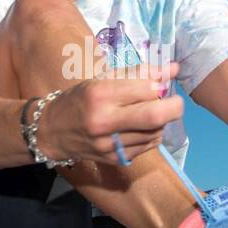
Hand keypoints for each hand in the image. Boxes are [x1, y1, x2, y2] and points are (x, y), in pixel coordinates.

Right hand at [34, 62, 182, 165]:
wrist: (52, 132)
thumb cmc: (79, 100)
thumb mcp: (102, 79)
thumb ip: (139, 74)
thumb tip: (173, 69)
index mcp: (100, 95)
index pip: (144, 89)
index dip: (160, 84)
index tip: (162, 82)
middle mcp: (104, 121)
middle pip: (154, 116)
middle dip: (174, 107)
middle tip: (175, 102)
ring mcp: (111, 144)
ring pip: (155, 132)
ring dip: (162, 121)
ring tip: (152, 112)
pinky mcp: (116, 159)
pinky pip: (148, 145)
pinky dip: (153, 134)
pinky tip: (142, 127)